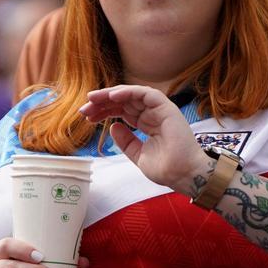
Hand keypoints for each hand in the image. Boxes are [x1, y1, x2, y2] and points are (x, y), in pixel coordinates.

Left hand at [79, 85, 207, 194]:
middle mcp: (152, 114)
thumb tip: (113, 126)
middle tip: (84, 108)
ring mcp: (159, 110)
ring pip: (132, 94)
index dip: (103, 111)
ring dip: (111, 94)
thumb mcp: (138, 154)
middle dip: (102, 103)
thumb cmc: (165, 168)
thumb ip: (126, 141)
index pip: (121, 111)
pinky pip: (146, 94)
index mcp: (146, 123)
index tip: (87, 116)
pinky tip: (112, 96)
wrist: (183, 175)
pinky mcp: (166, 108)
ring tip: (93, 99)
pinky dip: (129, 92)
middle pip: (123, 101)